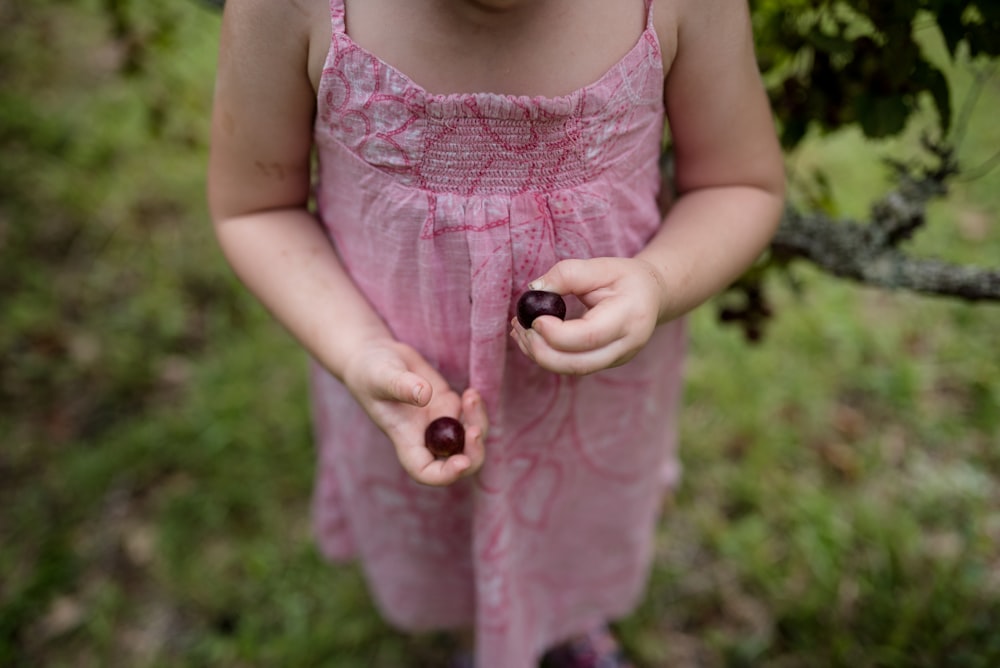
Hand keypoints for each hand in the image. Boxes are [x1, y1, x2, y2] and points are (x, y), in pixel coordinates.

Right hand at [341, 339, 487, 485]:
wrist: (374, 354)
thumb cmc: (369, 369)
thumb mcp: (381, 375)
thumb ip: (401, 386)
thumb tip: (425, 395)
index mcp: (405, 438)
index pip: (426, 472)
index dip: (446, 474)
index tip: (461, 461)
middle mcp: (424, 435)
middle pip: (457, 461)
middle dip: (473, 453)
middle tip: (475, 431)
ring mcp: (438, 420)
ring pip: (469, 438)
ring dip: (477, 424)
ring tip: (471, 397)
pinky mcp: (447, 403)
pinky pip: (471, 416)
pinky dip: (477, 408)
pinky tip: (471, 393)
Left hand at [510, 257, 666, 375]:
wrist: (652, 295)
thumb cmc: (625, 277)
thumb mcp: (600, 266)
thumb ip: (567, 274)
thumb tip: (534, 289)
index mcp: (629, 317)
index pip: (588, 336)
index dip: (556, 333)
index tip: (534, 318)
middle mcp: (627, 345)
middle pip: (578, 364)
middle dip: (541, 351)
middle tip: (520, 328)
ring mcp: (617, 359)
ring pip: (572, 370)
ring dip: (540, 355)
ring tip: (520, 331)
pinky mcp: (605, 363)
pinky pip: (573, 367)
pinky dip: (548, 356)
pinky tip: (531, 338)